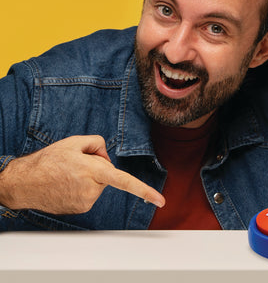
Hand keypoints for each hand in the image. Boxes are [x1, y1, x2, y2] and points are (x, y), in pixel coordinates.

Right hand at [0, 135, 164, 213]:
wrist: (25, 182)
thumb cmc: (49, 160)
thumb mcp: (75, 141)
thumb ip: (98, 143)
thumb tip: (107, 158)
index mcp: (93, 171)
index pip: (124, 181)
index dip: (144, 190)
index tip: (160, 200)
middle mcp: (92, 189)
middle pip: (108, 174)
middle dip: (99, 166)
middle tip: (77, 163)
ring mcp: (86, 202)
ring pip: (99, 185)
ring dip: (90, 178)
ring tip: (69, 174)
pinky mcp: (81, 208)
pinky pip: (91, 193)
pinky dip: (84, 187)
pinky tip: (68, 183)